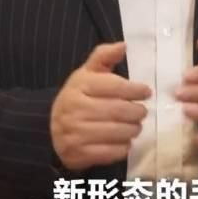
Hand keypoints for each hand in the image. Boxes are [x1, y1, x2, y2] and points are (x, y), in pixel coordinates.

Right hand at [50, 41, 150, 169]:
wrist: (51, 128)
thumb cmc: (78, 97)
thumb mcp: (87, 73)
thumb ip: (104, 56)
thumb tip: (123, 45)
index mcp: (79, 85)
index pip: (114, 86)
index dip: (135, 89)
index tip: (146, 92)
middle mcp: (75, 108)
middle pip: (118, 110)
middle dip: (137, 112)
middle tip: (142, 112)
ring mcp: (75, 133)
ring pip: (116, 132)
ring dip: (133, 130)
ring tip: (136, 126)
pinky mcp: (78, 153)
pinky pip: (110, 152)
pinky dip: (123, 147)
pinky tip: (125, 141)